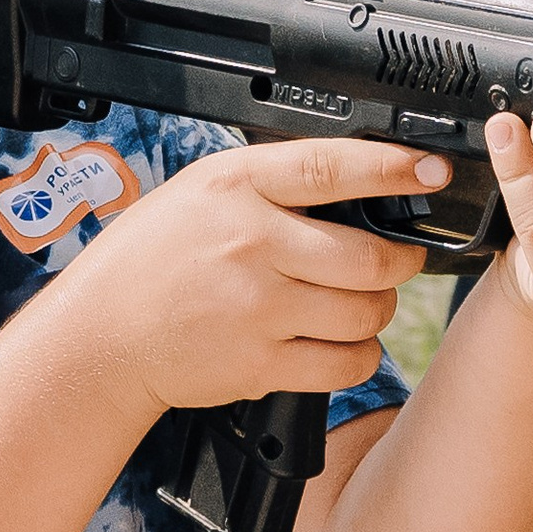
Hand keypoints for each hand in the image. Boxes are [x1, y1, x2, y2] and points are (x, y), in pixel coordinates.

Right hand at [72, 136, 440, 416]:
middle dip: (401, 259)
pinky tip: (339, 343)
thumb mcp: (202, 192)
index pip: (332, 168)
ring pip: (367, 312)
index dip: (393, 168)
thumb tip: (358, 182)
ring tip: (359, 302)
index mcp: (236, 187)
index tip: (431, 169)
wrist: (100, 336)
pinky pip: (346, 363)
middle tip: (397, 257)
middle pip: (371, 255)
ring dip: (378, 310)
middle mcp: (251, 243)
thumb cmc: (152, 259)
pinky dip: (358, 356)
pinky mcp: (261, 363)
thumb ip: (272, 184)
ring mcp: (258, 308)